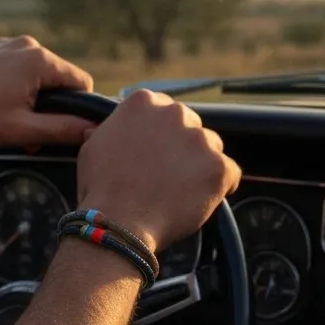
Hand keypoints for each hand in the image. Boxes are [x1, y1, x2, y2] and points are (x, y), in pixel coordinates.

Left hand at [0, 36, 97, 146]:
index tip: (56, 127)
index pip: (81, 82)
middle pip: (55, 77)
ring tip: (3, 116)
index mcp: (39, 60)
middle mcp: (24, 44)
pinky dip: (8, 83)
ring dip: (27, 95)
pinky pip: (10, 65)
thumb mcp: (22, 130)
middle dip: (47, 104)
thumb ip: (63, 129)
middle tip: (25, 130)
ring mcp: (2, 42)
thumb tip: (93, 129)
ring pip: (32, 72)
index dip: (76, 108)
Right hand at [75, 89, 240, 251]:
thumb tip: (117, 128)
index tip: (157, 152)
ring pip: (211, 149)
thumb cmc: (102, 189)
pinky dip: (220, 187)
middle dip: (183, 148)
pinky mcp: (219, 167)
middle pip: (191, 126)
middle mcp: (174, 113)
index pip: (164, 109)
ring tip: (180, 191)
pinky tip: (199, 200)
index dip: (162, 134)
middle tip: (167, 174)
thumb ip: (114, 130)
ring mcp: (199, 139)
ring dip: (200, 166)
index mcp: (143, 102)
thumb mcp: (93, 146)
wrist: (118, 222)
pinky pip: (230, 174)